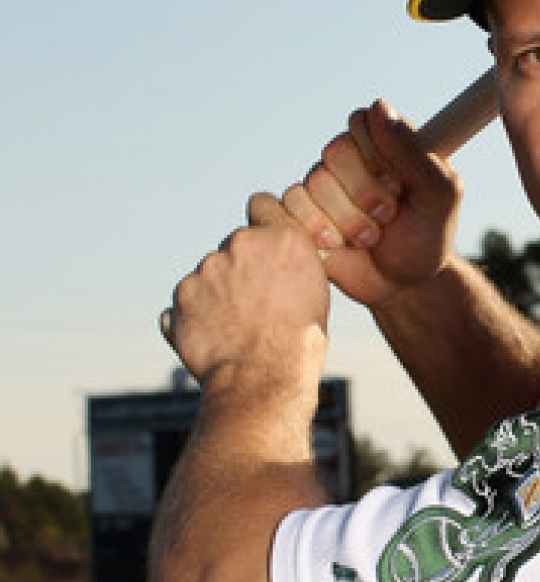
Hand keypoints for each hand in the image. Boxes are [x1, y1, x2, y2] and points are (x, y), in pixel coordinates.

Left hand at [163, 194, 329, 393]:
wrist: (264, 378)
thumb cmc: (299, 342)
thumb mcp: (315, 291)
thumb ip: (291, 263)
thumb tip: (279, 260)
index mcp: (281, 238)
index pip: (262, 203)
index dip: (260, 222)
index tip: (260, 244)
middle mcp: (241, 244)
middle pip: (234, 246)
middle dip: (239, 269)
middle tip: (253, 305)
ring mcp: (207, 268)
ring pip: (209, 274)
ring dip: (217, 294)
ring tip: (236, 329)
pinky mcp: (182, 295)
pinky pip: (187, 301)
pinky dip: (195, 316)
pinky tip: (216, 338)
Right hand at [281, 98, 462, 309]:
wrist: (404, 286)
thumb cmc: (425, 236)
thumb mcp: (439, 195)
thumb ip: (413, 151)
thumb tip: (379, 106)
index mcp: (381, 143)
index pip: (361, 122)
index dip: (377, 155)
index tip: (399, 183)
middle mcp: (348, 161)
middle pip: (335, 151)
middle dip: (365, 192)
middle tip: (387, 216)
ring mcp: (322, 188)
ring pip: (313, 182)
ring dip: (347, 218)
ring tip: (369, 238)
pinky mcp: (301, 215)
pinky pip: (289, 205)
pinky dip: (317, 229)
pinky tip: (338, 245)